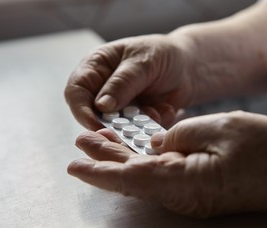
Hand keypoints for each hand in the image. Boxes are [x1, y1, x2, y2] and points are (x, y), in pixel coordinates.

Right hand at [64, 34, 194, 129]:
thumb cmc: (162, 54)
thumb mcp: (143, 63)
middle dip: (112, 125)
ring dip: (136, 126)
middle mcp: (103, 90)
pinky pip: (137, 133)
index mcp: (96, 68)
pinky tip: (165, 109)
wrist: (189, 67)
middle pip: (93, 115)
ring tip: (156, 111)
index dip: (82, 111)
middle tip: (129, 130)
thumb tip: (100, 106)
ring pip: (116, 128)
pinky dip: (151, 126)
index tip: (97, 126)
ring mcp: (119, 108)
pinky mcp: (135, 121)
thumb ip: (122, 83)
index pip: (76, 92)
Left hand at [68, 111, 266, 227]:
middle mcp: (182, 196)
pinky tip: (134, 149)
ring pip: (144, 178)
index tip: (75, 165)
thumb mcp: (220, 128)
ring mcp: (190, 196)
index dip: (100, 171)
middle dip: (105, 161)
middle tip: (82, 142)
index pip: (130, 178)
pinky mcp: (197, 190)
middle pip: (132, 179)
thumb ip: (179, 135)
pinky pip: (161, 177)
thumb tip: (156, 143)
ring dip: (121, 160)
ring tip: (100, 140)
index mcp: (184, 183)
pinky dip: (142, 162)